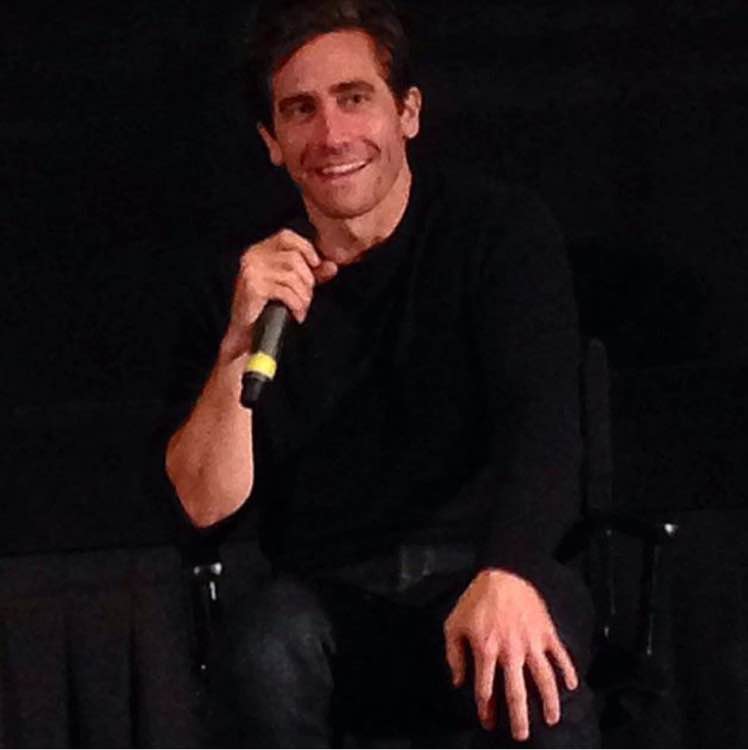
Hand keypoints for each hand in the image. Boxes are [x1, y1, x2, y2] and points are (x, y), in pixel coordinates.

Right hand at [221, 228, 337, 360]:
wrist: (246, 330)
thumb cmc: (266, 306)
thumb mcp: (291, 285)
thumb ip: (311, 273)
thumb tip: (332, 266)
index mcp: (260, 251)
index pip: (286, 236)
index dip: (305, 248)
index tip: (316, 264)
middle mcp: (253, 256)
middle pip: (294, 259)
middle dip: (307, 281)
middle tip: (306, 298)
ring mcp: (252, 271)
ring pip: (292, 276)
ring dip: (303, 296)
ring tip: (302, 307)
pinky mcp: (253, 287)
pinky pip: (285, 292)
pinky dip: (296, 305)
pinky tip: (296, 314)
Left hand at [443, 568, 577, 740]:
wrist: (503, 573)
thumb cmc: (476, 599)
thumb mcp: (454, 624)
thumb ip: (454, 655)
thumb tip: (459, 682)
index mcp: (485, 649)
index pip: (486, 690)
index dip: (486, 710)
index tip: (489, 723)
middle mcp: (510, 651)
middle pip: (516, 692)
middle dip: (519, 718)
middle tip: (521, 736)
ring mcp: (531, 642)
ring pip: (544, 679)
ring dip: (549, 702)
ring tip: (552, 719)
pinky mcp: (546, 632)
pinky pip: (560, 656)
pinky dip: (568, 671)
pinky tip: (572, 686)